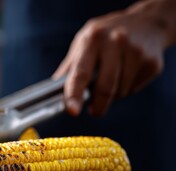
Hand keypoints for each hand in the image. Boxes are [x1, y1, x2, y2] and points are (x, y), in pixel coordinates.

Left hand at [53, 0, 174, 116]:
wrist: (145, 23)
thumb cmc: (105, 37)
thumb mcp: (83, 44)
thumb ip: (69, 68)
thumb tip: (52, 92)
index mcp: (93, 39)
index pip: (80, 72)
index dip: (74, 93)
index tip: (72, 110)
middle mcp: (116, 42)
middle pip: (105, 87)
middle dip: (98, 105)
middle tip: (94, 111)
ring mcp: (137, 52)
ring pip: (120, 92)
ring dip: (113, 94)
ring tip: (112, 77)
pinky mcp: (152, 63)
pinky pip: (134, 89)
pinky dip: (127, 88)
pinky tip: (127, 73)